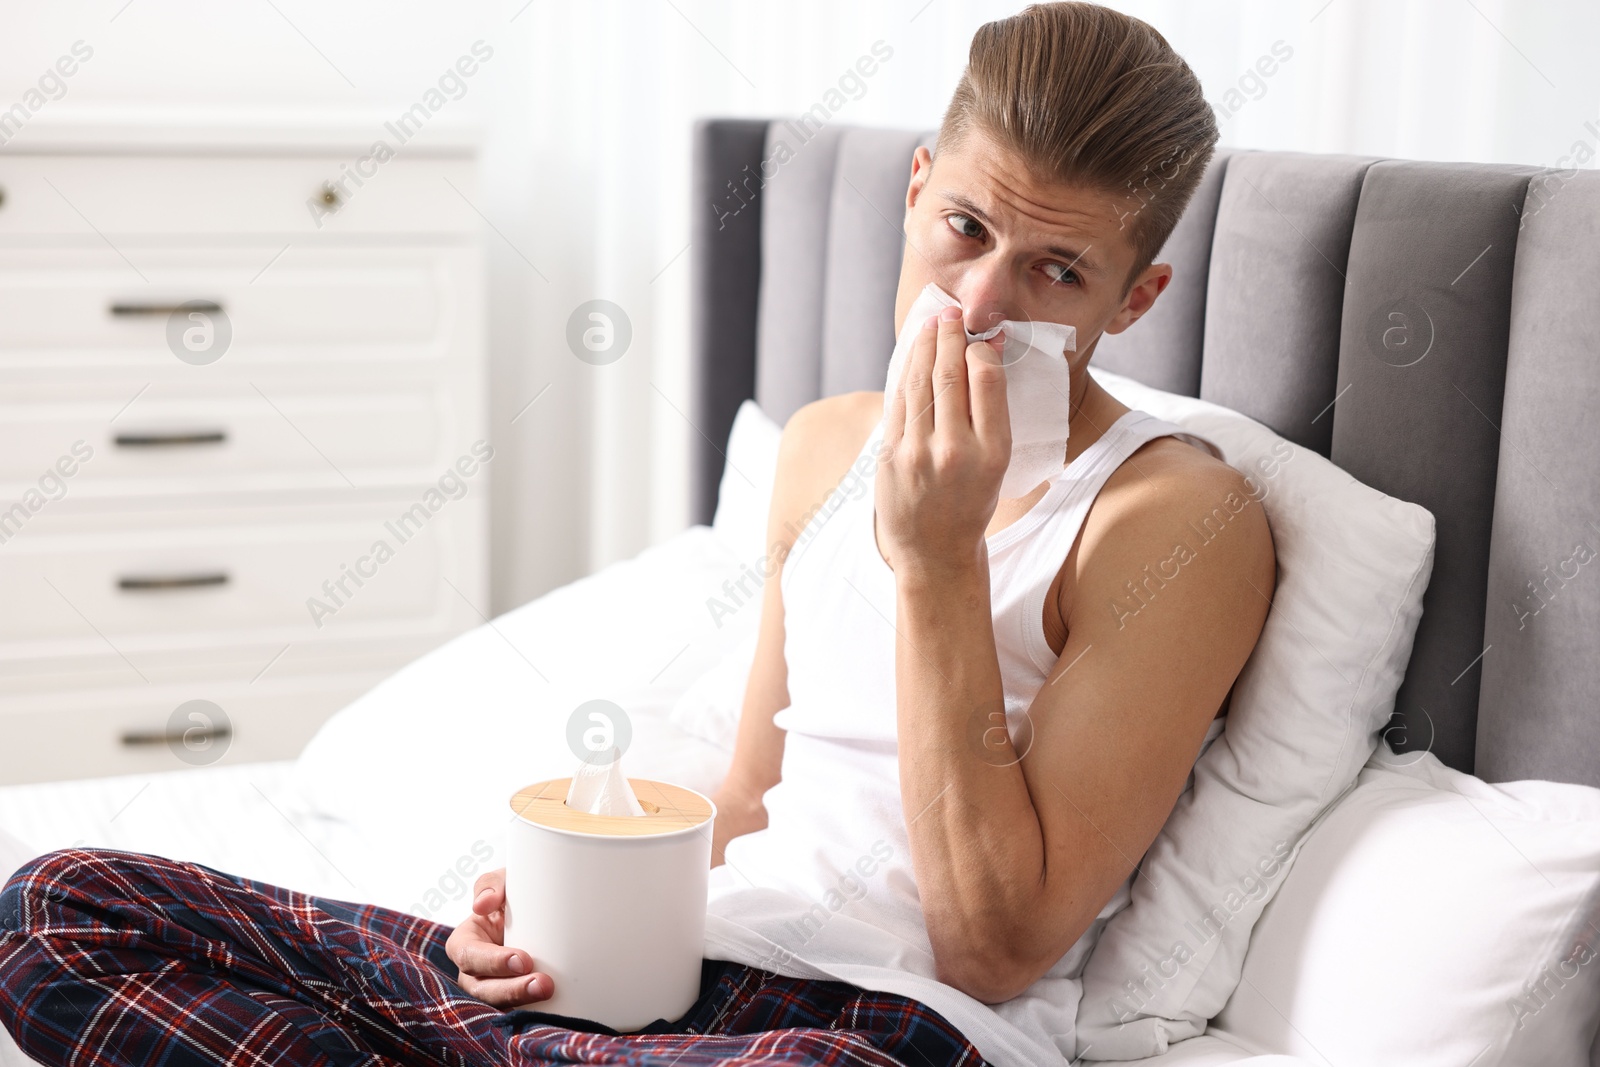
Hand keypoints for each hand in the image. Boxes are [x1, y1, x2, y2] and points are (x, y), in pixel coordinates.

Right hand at [444, 868, 554, 1007]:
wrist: (544, 911)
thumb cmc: (517, 897)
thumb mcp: (504, 881)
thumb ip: (491, 884)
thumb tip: (482, 904)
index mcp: (466, 941)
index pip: (469, 956)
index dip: (492, 962)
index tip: (523, 960)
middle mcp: (474, 970)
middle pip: (482, 989)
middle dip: (511, 990)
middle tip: (543, 984)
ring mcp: (493, 989)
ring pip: (499, 1006)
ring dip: (523, 1003)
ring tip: (549, 992)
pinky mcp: (515, 1001)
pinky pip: (518, 1013)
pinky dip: (534, 1014)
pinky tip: (555, 1010)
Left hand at [877, 304, 1008, 575]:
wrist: (935, 551)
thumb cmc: (972, 501)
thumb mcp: (998, 461)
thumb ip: (991, 410)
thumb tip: (985, 352)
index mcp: (992, 453)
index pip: (986, 382)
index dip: (980, 350)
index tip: (978, 336)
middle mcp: (955, 451)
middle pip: (949, 375)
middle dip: (948, 337)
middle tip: (950, 313)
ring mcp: (917, 454)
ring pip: (919, 383)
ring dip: (924, 347)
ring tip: (931, 324)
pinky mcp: (890, 456)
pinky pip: (898, 401)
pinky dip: (905, 372)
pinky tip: (912, 355)